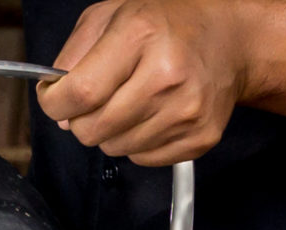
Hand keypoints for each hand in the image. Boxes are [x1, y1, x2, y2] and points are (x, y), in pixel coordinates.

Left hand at [38, 0, 268, 165]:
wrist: (231, 40)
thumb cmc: (168, 25)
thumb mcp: (112, 15)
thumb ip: (73, 55)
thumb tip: (58, 104)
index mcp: (142, 35)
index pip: (79, 93)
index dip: (55, 103)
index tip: (55, 98)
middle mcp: (167, 75)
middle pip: (92, 129)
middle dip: (82, 119)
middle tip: (99, 99)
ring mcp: (187, 110)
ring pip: (114, 149)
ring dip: (112, 131)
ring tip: (132, 101)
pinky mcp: (199, 137)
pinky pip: (142, 159)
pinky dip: (137, 142)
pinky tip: (153, 113)